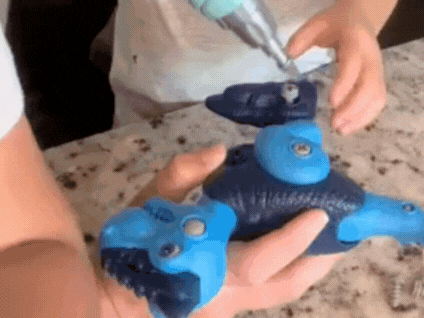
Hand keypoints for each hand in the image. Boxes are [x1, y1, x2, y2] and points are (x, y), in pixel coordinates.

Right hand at [99, 145, 341, 317]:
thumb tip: (221, 151)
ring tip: (330, 235)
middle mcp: (225, 294)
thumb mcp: (149, 201)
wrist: (111, 298)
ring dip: (311, 266)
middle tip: (341, 224)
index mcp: (207, 267)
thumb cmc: (130, 244)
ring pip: (282, 293)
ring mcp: (229, 306)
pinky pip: (269, 291)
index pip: (259, 259)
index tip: (317, 212)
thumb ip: (182, 174)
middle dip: (319, 258)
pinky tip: (297, 245)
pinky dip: (289, 269)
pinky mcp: (229, 307)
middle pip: (284, 286)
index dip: (292, 238)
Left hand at [287, 3, 385, 134]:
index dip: (345, 84)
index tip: (332, 102)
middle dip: (354, 108)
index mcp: (356, 42)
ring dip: (361, 116)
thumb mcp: (317, 23)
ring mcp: (377, 69)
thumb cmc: (337, 22)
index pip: (354, 66)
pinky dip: (365, 116)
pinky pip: (377, 100)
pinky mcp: (378, 79)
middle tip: (334, 123)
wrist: (360, 16)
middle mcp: (371, 58)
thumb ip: (302, 37)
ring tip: (341, 130)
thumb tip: (289, 55)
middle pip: (370, 87)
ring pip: (377, 97)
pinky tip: (349, 125)